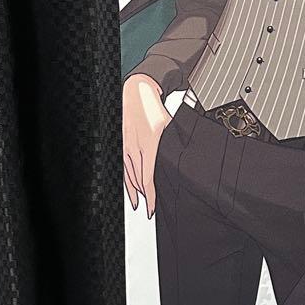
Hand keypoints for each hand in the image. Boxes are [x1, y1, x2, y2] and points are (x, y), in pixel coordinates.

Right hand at [122, 73, 171, 216]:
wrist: (136, 93)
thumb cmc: (152, 107)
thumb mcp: (169, 123)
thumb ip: (174, 141)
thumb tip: (182, 157)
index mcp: (148, 144)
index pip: (148, 177)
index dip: (150, 195)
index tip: (153, 207)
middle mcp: (135, 148)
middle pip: (138, 180)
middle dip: (144, 197)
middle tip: (149, 210)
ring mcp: (126, 147)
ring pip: (129, 176)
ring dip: (134, 192)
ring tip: (139, 205)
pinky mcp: (122, 146)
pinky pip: (124, 168)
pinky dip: (127, 181)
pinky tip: (130, 190)